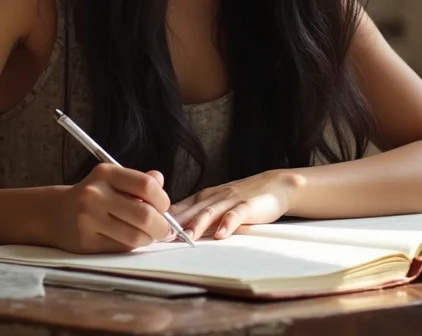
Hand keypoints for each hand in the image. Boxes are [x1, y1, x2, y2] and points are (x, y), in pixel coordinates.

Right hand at [46, 163, 173, 252]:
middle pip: (144, 215)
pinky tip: (130, 240)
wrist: (54, 213)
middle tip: (165, 229)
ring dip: (149, 239)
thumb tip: (161, 182)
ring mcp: (89, 220)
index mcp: (106, 173)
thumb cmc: (92, 195)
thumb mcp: (112, 179)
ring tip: (148, 235)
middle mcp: (95, 195)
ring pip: (135, 236)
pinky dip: (132, 246)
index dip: (162, 199)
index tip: (165, 207)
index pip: (146, 185)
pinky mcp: (86, 242)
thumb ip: (138, 181)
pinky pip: (121, 248)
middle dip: (162, 226)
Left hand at [169, 170, 302, 240]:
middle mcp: (214, 197)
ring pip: (210, 212)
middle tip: (159, 235)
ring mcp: (230, 201)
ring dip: (197, 224)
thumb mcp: (216, 204)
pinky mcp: (248, 206)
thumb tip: (171, 231)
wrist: (274, 185)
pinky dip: (228, 224)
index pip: (180, 207)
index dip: (164, 218)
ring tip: (187, 237)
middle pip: (191, 210)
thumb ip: (197, 215)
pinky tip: (221, 235)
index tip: (147, 228)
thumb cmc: (242, 198)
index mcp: (204, 197)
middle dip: (175, 223)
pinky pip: (236, 215)